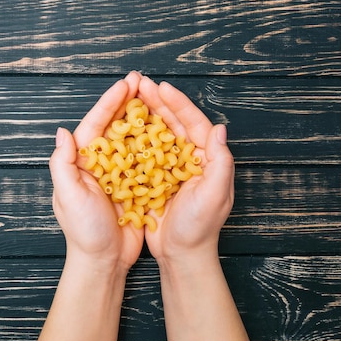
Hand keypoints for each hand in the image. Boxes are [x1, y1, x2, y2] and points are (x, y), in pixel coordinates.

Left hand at [49, 71, 144, 270]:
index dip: (110, 103)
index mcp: (81, 163)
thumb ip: (63, 165)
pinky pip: (146, 160)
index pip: (95, 125)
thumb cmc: (83, 232)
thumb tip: (62, 132)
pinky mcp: (135, 186)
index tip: (125, 85)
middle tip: (143, 82)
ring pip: (133, 139)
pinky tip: (168, 131)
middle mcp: (99, 164)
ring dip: (143, 118)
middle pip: (115, 126)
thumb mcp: (68, 197)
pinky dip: (156, 144)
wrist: (104, 262)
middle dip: (127, 103)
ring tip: (158, 99)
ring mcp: (118, 174)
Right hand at [137, 76, 234, 264]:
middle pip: (174, 123)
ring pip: (158, 134)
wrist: (181, 256)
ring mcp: (172, 168)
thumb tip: (219, 129)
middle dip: (158, 102)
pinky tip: (121, 127)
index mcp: (206, 159)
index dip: (178, 104)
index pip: (194, 123)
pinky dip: (134, 138)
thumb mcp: (214, 195)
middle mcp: (190, 159)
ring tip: (129, 97)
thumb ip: (220, 162)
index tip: (162, 87)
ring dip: (145, 115)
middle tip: (140, 84)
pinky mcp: (156, 179)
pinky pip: (144, 152)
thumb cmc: (200, 228)